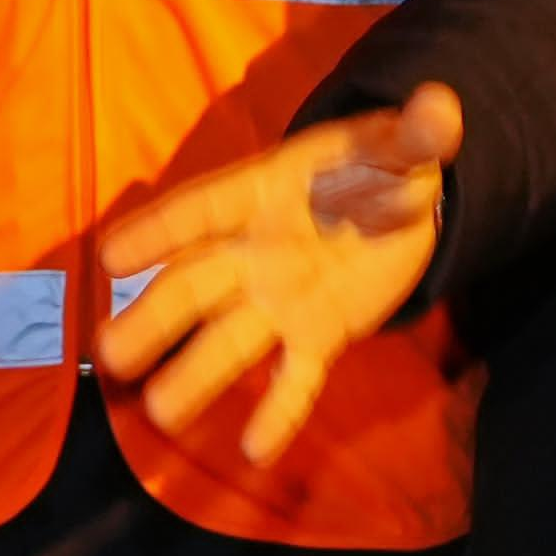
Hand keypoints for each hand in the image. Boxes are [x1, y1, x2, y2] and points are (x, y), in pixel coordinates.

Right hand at [95, 83, 461, 464]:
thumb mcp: (400, 144)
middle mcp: (256, 251)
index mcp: (263, 192)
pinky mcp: (316, 337)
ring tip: (160, 412)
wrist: (400, 207)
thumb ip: (417, 131)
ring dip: (196, 374)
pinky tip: (256, 452)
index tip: (111, 256)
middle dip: (157, 318)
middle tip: (113, 354)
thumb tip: (443, 104)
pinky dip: (279, 412)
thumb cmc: (379, 167)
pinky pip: (294, 378)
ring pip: (231, 339)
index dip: (160, 230)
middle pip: (197, 285)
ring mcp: (281, 299)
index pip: (205, 209)